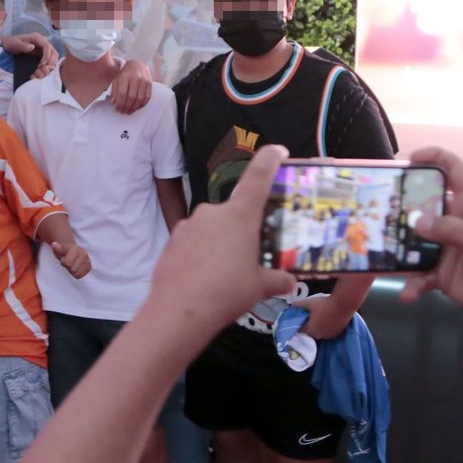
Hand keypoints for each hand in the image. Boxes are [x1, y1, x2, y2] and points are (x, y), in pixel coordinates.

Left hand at [2, 33, 58, 77]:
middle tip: (43, 69)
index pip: (47, 46)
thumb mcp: (15, 44)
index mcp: (37, 38)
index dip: (47, 56)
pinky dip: (48, 64)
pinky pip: (49, 58)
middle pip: (53, 51)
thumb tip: (32, 47)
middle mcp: (42, 41)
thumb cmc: (11, 43)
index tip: (42, 64)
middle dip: (50, 61)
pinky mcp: (42, 52)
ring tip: (42, 69)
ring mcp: (43, 47)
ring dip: (50, 63)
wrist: (8, 44)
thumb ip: (23, 46)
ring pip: (53, 55)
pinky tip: (41, 68)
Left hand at [49, 240, 90, 278]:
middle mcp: (84, 254)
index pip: (68, 263)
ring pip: (76, 274)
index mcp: (77, 249)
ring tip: (72, 264)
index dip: (63, 262)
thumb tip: (54, 244)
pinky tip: (75, 267)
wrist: (71, 251)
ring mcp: (88, 261)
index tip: (64, 258)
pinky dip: (76, 273)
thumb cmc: (64, 251)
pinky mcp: (89, 267)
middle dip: (68, 267)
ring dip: (72, 271)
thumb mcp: (59, 249)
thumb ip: (57, 248)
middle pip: (73, 270)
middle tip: (68, 261)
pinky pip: (80, 276)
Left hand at [110, 59, 153, 114]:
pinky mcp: (150, 83)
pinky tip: (137, 107)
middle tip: (123, 112)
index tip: (117, 109)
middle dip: (127, 107)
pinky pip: (147, 97)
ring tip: (129, 111)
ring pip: (140, 99)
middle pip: (131, 97)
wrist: (137, 63)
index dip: (119, 103)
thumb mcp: (117, 79)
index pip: (122, 94)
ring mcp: (144, 80)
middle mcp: (135, 78)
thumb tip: (114, 103)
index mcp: (125, 76)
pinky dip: (142, 104)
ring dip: (134, 108)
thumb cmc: (125, 73)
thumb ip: (114, 91)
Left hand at [142, 145, 297, 344]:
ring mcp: (189, 224)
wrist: (178, 311)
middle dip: (243, 230)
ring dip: (221, 243)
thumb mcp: (260, 287)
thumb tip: (290, 281)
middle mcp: (213, 212)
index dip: (270, 160)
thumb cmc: (226, 293)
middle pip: (234, 212)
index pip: (258, 177)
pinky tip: (204, 277)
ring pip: (213, 228)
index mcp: (239, 215)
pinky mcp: (172, 239)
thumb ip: (277, 280)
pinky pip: (194, 241)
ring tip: (225, 273)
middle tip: (250, 255)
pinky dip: (201, 253)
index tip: (278, 150)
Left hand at [291, 293, 353, 339]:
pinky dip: (327, 328)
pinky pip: (329, 332)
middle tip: (310, 317)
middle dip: (309, 326)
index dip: (300, 324)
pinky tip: (328, 319)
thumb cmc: (325, 304)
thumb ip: (299, 305)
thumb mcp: (309, 303)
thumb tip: (292, 305)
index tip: (301, 319)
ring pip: (321, 333)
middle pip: (311, 332)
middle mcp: (320, 335)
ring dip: (319, 327)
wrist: (344, 304)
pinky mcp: (338, 333)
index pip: (301, 331)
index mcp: (311, 330)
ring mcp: (330, 335)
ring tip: (320, 317)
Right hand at [399, 146, 462, 311]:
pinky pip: (420, 276)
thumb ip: (450, 229)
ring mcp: (447, 247)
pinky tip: (408, 294)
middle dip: (403, 207)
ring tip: (385, 253)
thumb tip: (417, 221)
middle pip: (424, 205)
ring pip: (415, 241)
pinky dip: (412, 285)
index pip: (454, 170)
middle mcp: (456, 222)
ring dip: (400, 249)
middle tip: (382, 209)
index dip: (435, 158)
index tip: (411, 159)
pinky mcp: (442, 273)